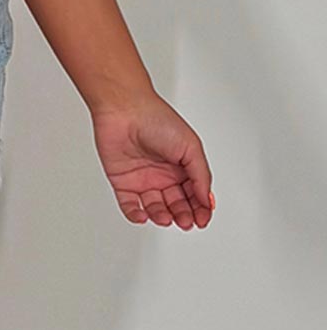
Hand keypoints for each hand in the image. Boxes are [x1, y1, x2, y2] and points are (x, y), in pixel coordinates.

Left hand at [91, 91, 214, 229]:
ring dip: (162, 217)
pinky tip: (143, 216)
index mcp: (181, 165)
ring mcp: (142, 178)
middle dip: (183, 215)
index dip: (200, 208)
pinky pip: (129, 205)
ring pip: (155, 208)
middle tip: (185, 221)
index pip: (194, 194)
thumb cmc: (156, 118)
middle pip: (176, 204)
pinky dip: (135, 215)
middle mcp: (162, 173)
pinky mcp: (122, 181)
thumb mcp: (190, 146)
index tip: (203, 218)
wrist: (124, 108)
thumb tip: (206, 199)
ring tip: (166, 217)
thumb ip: (201, 175)